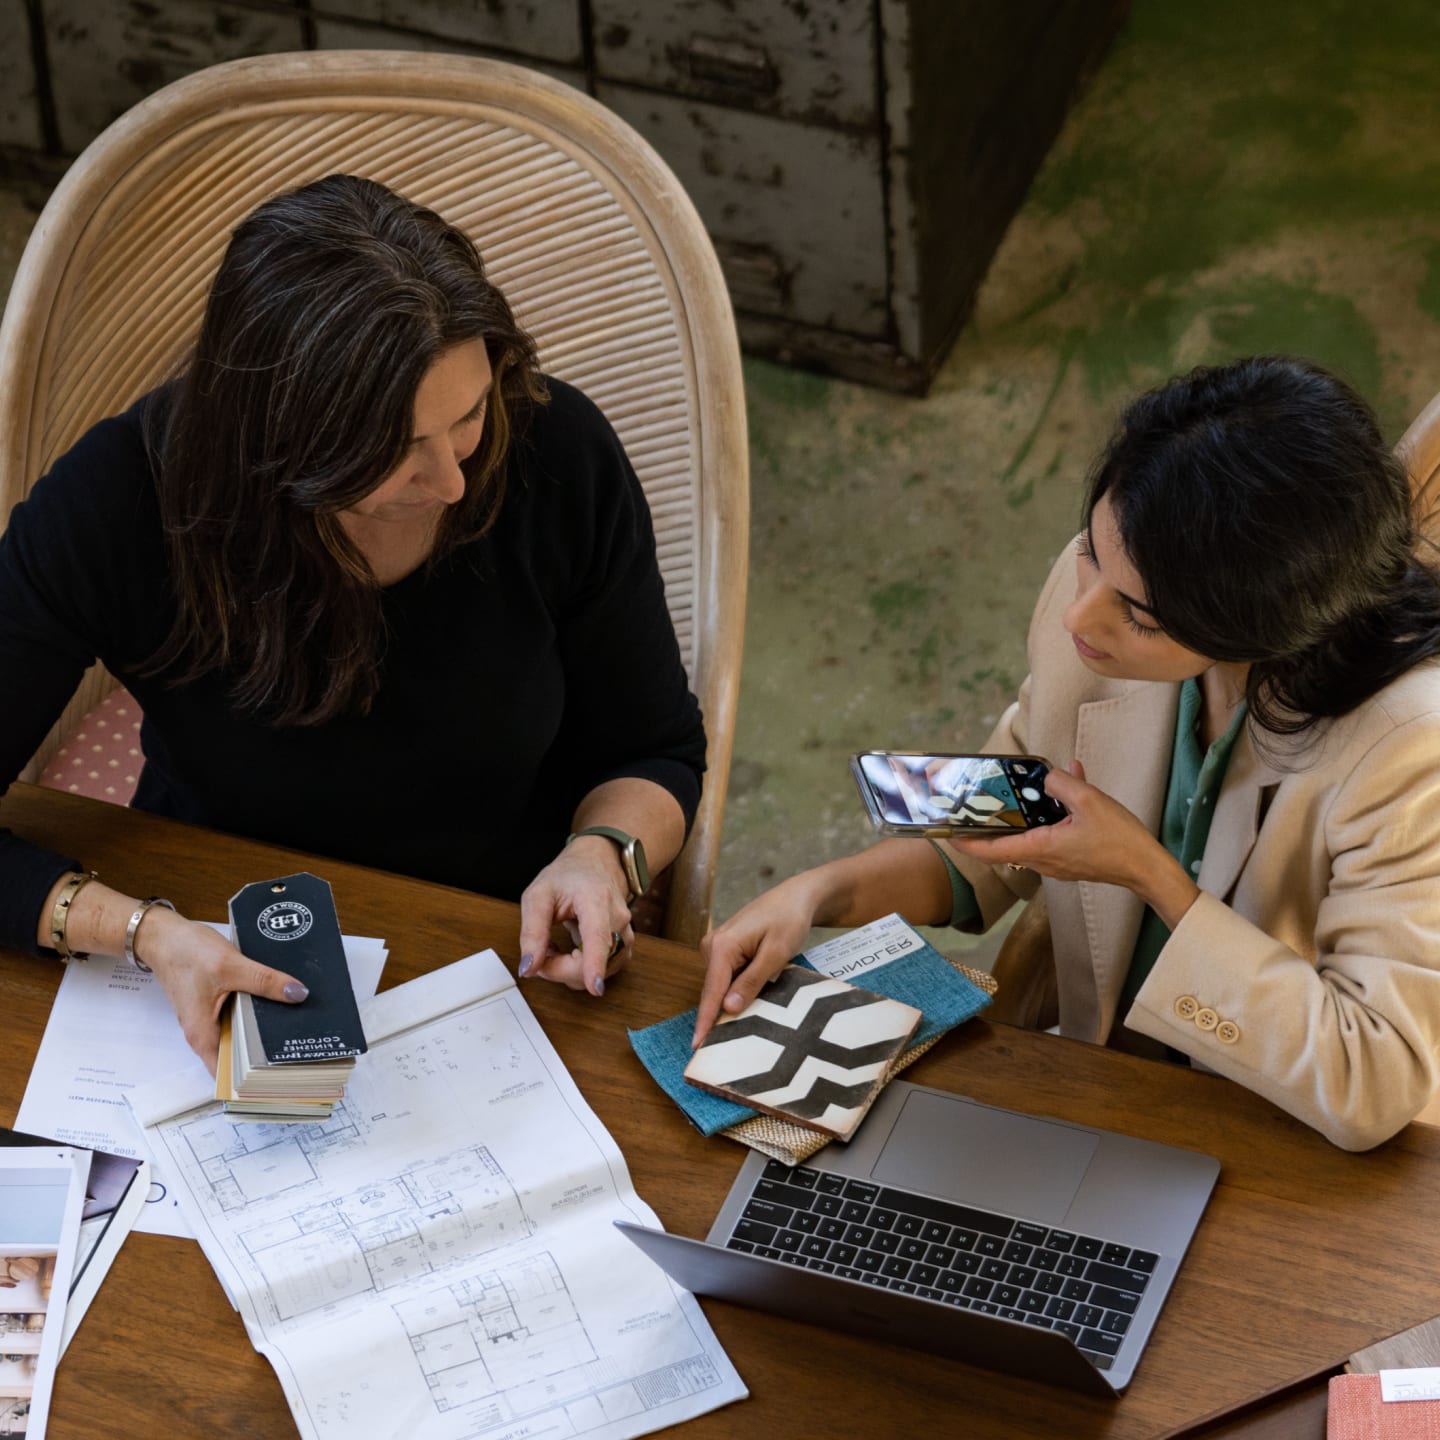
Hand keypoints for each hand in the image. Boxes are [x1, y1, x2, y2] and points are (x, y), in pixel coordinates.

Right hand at [138, 906, 307, 1077]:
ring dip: (264, 1033)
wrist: (163, 936)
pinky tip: (280, 1005)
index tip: (283, 1081)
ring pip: (241, 1035)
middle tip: (303, 1053)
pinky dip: (256, 1015)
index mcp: (203, 1035)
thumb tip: (298, 994)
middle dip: (268, 1056)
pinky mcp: (215, 1006)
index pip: (229, 1074)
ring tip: (299, 1030)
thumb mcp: (231, 966)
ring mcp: (209, 1019)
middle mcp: (205, 1033)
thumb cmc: (185, 954)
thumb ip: (265, 981)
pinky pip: (239, 1018)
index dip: (254, 1082)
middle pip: (239, 1056)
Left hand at [518, 837, 632, 996]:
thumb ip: (532, 933)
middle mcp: (618, 918)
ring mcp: (625, 933)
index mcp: (596, 900)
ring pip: (600, 971)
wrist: (596, 863)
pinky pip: (604, 969)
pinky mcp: (625, 945)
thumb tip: (529, 968)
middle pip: (594, 962)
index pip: (598, 937)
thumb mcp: (538, 895)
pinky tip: (570, 953)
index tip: (594, 987)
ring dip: (570, 969)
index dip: (595, 965)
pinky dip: (582, 969)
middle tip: (540, 952)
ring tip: (554, 947)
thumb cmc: (568, 876)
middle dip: (560, 968)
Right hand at [693, 873, 822, 1046]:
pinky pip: (727, 978)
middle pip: (713, 991)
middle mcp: (713, 945)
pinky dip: (736, 991)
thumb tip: (728, 1009)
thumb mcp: (776, 953)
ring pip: (721, 986)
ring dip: (731, 1003)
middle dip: (718, 1016)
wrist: (797, 897)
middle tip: (725, 1047)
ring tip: (743, 1025)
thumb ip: (752, 981)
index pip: (711, 991)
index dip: (706, 1020)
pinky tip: (748, 1002)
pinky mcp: (726, 950)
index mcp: (722, 945)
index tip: (697, 1046)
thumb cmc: (789, 920)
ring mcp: (718, 947)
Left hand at [945, 761, 1200, 925]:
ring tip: (1013, 797)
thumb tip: (1047, 776)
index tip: (947, 834)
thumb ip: (1062, 784)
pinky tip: (1065, 791)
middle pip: (1005, 845)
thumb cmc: (1120, 840)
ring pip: (1027, 840)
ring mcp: (1056, 864)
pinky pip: (1048, 838)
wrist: (1147, 868)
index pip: (993, 849)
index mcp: (1042, 848)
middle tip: (971, 811)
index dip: (967, 843)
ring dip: (1019, 820)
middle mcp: (1044, 861)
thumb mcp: (1090, 801)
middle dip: (987, 829)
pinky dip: (1047, 819)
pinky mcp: (1069, 861)